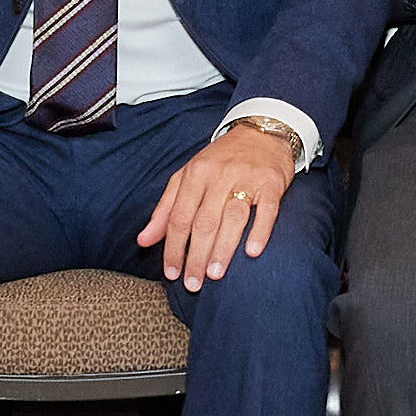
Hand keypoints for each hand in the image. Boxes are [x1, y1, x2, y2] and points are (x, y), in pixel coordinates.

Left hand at [138, 118, 301, 288]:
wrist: (261, 131)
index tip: (171, 273)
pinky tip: (252, 252)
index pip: (179, 217)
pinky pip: (266, 210)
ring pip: (232, 218)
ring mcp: (247, 178)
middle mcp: (219, 176)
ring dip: (222, 249)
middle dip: (195, 256)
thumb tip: (143, 240)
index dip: (173, 247)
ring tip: (215, 275)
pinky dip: (259, 232)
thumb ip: (165, 209)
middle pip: (203, 222)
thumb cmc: (220, 160)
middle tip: (193, 283)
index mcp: (194, 174)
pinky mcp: (271, 183)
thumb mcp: (186, 177)